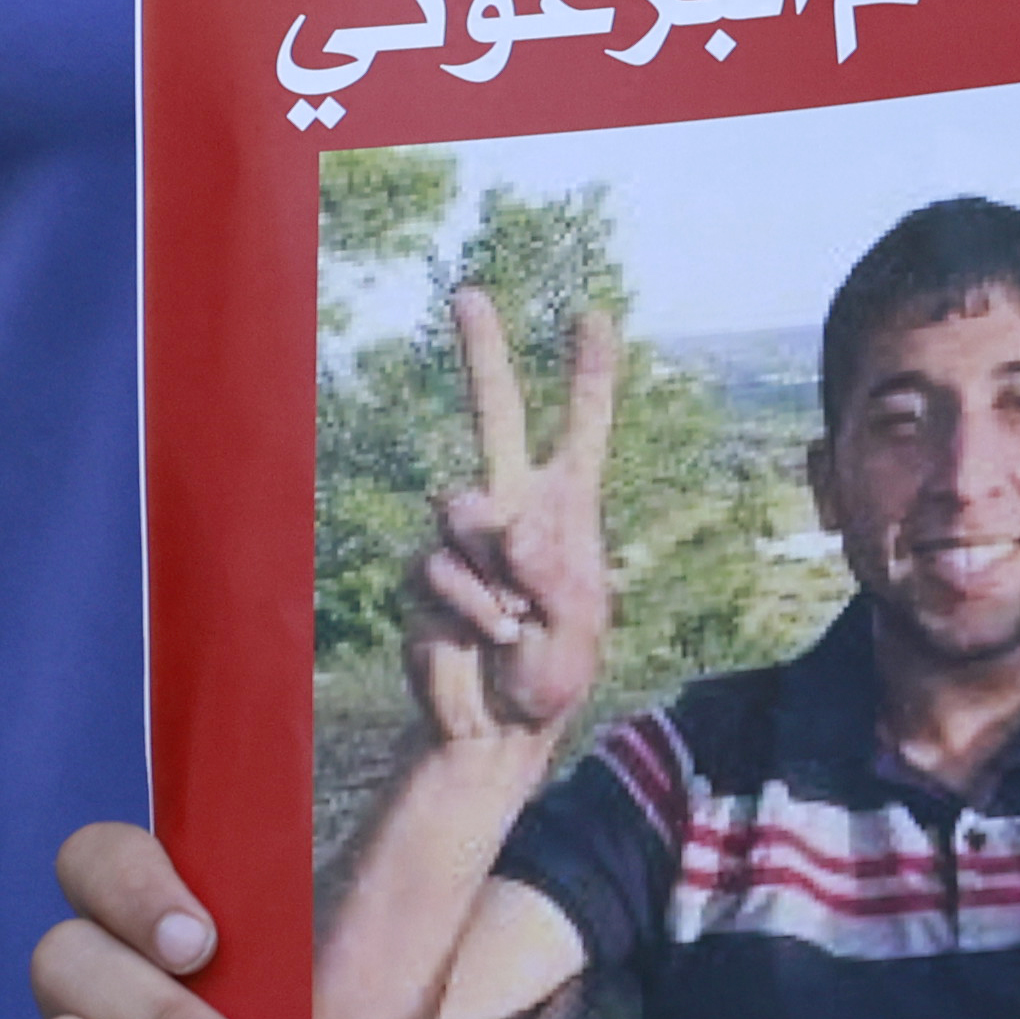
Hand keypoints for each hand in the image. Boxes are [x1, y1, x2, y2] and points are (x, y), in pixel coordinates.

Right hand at [398, 287, 622, 748]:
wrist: (494, 727)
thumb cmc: (552, 675)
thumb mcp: (578, 628)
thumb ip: (552, 573)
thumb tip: (511, 523)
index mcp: (567, 509)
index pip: (581, 431)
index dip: (588, 375)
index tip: (593, 315)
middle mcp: (512, 506)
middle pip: (493, 415)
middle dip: (482, 352)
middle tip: (468, 291)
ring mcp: (464, 536)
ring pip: (462, 509)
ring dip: (493, 572)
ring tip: (515, 621)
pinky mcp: (426, 569)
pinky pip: (440, 565)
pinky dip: (470, 605)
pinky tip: (486, 635)